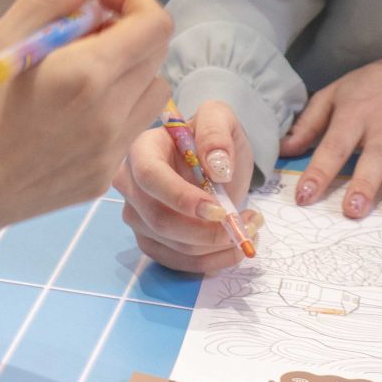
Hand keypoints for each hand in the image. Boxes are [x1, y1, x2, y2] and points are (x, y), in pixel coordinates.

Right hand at [0, 0, 171, 274]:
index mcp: (86, 76)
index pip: (154, 24)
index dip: (129, 0)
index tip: (91, 1)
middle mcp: (109, 117)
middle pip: (155, 56)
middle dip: (126, 32)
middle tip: (74, 34)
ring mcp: (108, 154)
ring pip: (149, 94)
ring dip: (126, 71)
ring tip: (73, 73)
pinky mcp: (98, 180)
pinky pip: (127, 131)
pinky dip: (111, 110)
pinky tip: (61, 114)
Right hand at [114, 103, 261, 273]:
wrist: (214, 162)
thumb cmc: (212, 138)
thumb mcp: (220, 118)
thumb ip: (216, 131)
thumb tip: (217, 168)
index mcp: (141, 150)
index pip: (150, 177)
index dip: (181, 198)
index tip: (220, 210)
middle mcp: (131, 185)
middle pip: (158, 220)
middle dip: (207, 231)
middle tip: (246, 223)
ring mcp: (137, 217)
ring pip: (173, 247)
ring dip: (217, 247)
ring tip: (250, 227)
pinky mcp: (151, 241)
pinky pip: (180, 263)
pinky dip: (213, 261)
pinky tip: (235, 245)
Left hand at [285, 49, 381, 218]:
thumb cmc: (370, 88)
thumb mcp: (334, 95)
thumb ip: (309, 124)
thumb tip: (283, 151)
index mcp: (356, 115)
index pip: (333, 145)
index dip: (318, 171)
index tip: (303, 196)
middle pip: (374, 157)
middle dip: (364, 184)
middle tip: (353, 211)